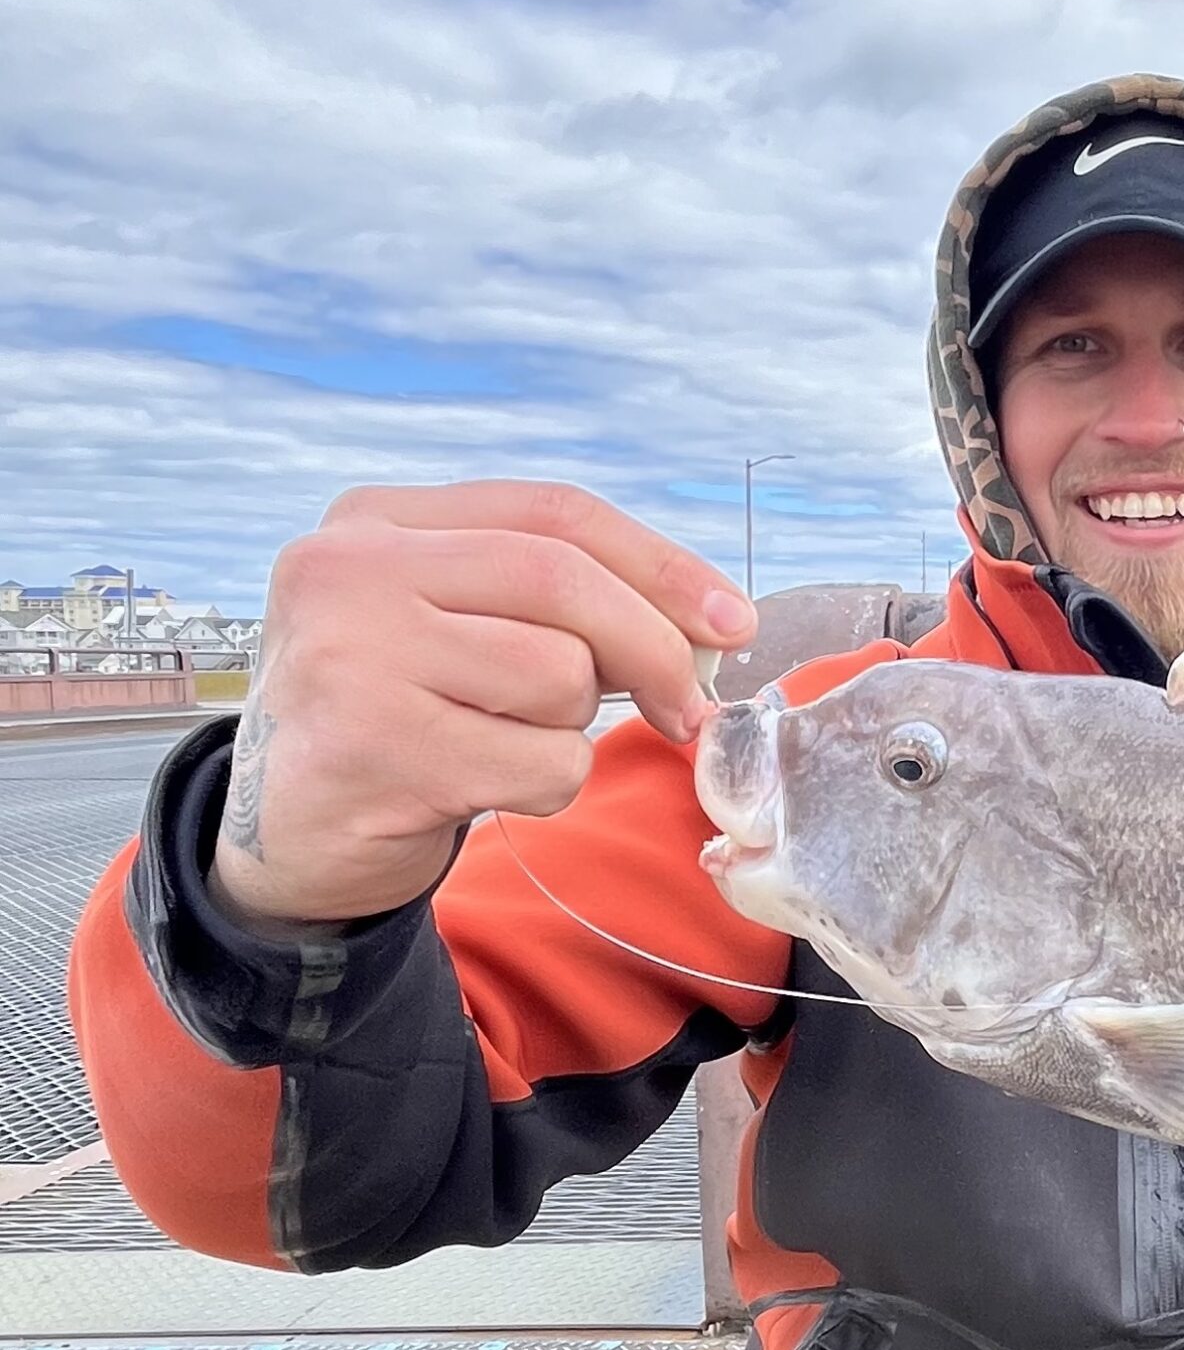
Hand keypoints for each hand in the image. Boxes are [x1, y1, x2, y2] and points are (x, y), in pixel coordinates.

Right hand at [209, 480, 755, 927]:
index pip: (553, 514)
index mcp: (374, 522)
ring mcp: (353, 658)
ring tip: (503, 745)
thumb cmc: (395, 721)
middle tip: (683, 710)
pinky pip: (541, 763)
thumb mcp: (449, 628)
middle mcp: (349, 572)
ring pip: (560, 678)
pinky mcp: (377, 751)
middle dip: (654, 650)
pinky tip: (483, 788)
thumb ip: (548, 601)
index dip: (661, 565)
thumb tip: (705, 623)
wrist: (284, 835)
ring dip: (570, 732)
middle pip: (565, 583)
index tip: (733, 621)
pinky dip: (545, 787)